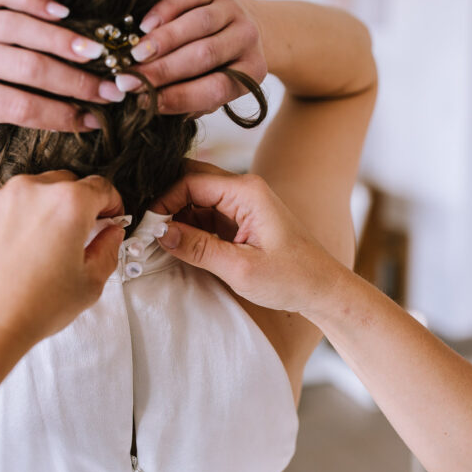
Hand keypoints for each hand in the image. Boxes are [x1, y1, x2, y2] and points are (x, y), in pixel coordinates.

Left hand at [0, 0, 122, 130]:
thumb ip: (4, 110)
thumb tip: (63, 113)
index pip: (19, 106)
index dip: (60, 115)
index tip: (92, 120)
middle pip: (27, 68)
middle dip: (75, 81)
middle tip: (109, 89)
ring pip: (21, 28)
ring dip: (63, 41)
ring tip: (96, 54)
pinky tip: (64, 12)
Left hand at [0, 171, 125, 350]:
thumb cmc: (30, 308)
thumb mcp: (89, 284)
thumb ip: (108, 250)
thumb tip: (111, 235)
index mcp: (68, 203)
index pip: (102, 187)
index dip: (113, 204)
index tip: (111, 218)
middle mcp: (34, 191)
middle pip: (70, 184)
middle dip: (82, 205)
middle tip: (84, 236)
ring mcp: (4, 198)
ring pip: (40, 191)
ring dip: (51, 209)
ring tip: (50, 246)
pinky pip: (14, 204)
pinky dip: (24, 217)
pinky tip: (25, 250)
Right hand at [121, 0, 266, 115]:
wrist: (239, 26)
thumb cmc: (217, 69)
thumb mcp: (210, 91)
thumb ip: (187, 101)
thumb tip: (148, 104)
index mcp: (250, 73)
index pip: (216, 90)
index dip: (178, 97)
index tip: (143, 102)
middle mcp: (247, 40)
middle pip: (204, 56)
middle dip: (162, 71)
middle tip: (128, 80)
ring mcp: (233, 11)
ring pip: (198, 24)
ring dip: (163, 40)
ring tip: (136, 54)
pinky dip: (165, 9)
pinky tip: (145, 25)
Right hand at [151, 161, 344, 315]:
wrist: (323, 289)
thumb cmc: (293, 278)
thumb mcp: (241, 268)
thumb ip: (198, 249)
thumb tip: (161, 233)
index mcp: (247, 192)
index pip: (190, 181)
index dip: (164, 202)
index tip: (148, 227)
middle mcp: (244, 190)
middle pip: (190, 182)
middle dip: (166, 204)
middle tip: (148, 231)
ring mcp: (241, 204)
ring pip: (195, 199)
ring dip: (176, 218)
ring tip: (158, 242)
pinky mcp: (239, 221)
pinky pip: (205, 215)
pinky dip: (188, 228)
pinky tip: (177, 245)